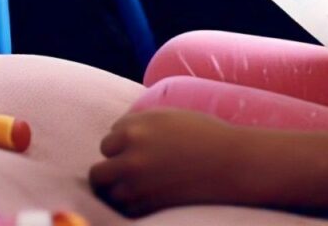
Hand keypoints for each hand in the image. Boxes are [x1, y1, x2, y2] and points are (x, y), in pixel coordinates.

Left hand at [89, 108, 247, 215]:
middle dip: (109, 171)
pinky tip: (142, 198)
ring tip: (132, 188)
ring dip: (116, 191)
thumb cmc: (203, 134)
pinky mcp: (145, 205)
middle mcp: (129, 155)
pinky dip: (127, 205)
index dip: (121, 146)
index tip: (135, 150)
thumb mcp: (168, 116)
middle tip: (125, 173)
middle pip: (98, 171)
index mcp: (135, 128)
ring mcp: (135, 183)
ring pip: (106, 194)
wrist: (229, 163)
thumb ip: (140, 124)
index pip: (108, 140)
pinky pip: (122, 209)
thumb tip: (118, 135)